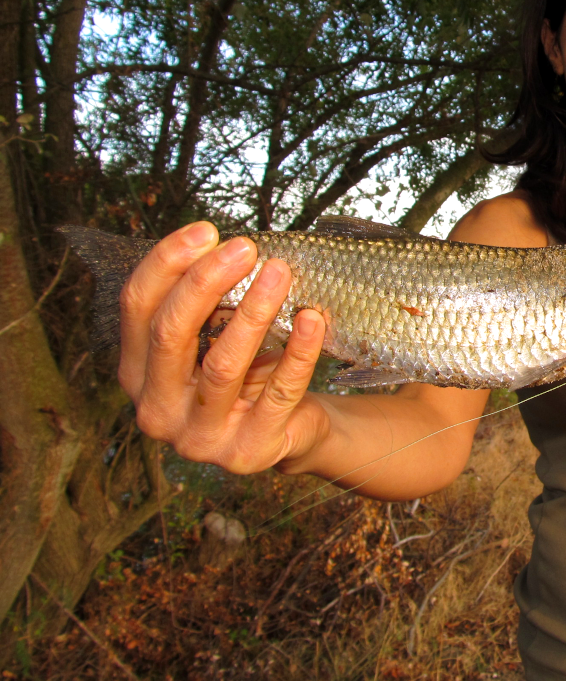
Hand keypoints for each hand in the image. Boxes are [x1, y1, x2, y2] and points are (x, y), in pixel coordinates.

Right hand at [118, 221, 329, 473]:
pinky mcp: (250, 450)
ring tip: (279, 272)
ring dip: (254, 311)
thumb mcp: (214, 340)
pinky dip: (299, 351)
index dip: (167, 263)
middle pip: (171, 334)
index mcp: (137, 374)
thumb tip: (220, 244)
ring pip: (223, 365)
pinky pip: (279, 392)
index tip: (206, 230)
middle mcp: (157, 409)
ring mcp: (201, 437)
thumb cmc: (248, 374)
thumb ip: (206, 304)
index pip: (137, 308)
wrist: (290, 432)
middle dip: (207, 282)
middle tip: (245, 248)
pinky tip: (312, 319)